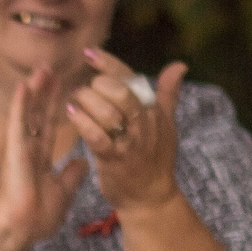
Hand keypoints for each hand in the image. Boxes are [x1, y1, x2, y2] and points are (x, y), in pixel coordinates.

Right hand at [0, 65, 89, 246]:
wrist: (22, 230)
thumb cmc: (38, 216)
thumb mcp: (64, 192)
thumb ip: (71, 175)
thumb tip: (83, 162)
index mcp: (39, 158)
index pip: (49, 125)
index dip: (55, 106)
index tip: (63, 87)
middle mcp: (28, 149)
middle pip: (38, 114)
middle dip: (45, 92)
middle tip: (51, 68)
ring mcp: (20, 149)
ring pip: (28, 113)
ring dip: (33, 91)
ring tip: (40, 69)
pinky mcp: (14, 152)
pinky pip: (17, 123)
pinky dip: (20, 104)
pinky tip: (24, 85)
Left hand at [67, 49, 186, 214]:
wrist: (150, 197)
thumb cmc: (155, 158)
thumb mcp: (166, 124)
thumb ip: (168, 93)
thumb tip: (180, 65)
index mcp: (152, 110)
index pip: (131, 78)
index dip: (109, 64)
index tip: (89, 53)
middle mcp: (143, 122)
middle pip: (121, 91)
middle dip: (98, 83)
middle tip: (82, 86)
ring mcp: (129, 141)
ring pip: (108, 111)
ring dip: (86, 100)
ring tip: (73, 98)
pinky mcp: (113, 159)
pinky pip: (96, 136)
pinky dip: (82, 122)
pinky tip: (70, 113)